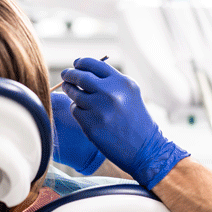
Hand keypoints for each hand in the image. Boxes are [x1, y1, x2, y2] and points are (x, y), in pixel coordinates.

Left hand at [61, 58, 188, 189]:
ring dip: (71, 92)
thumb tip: (83, 71)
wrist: (146, 149)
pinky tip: (86, 114)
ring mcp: (99, 109)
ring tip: (72, 92)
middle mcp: (110, 93)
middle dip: (69, 75)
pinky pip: (75, 111)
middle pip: (80, 76)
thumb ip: (110, 81)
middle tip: (65, 75)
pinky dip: (77, 110)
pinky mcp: (91, 125)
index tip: (76, 64)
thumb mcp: (130, 94)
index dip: (81, 63)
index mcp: (122, 82)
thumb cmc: (136, 120)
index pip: (94, 64)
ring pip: (74, 94)